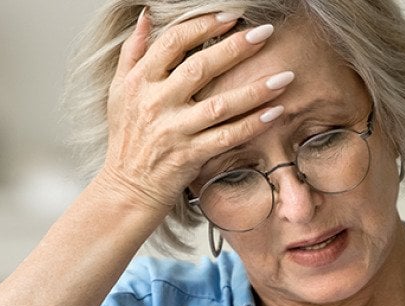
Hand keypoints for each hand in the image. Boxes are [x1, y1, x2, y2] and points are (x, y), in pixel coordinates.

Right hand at [99, 10, 293, 213]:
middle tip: (265, 32)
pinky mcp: (189, 156)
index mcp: (139, 82)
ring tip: (284, 76)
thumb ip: (133, 52)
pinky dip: (252, 124)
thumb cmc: (126, 139)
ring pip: (220, 104)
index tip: (230, 17)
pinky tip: (275, 112)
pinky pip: (227, 137)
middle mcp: (155, 103)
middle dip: (235, 48)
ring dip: (255, 89)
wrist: (125, 189)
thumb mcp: (119, 91)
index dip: (203, 25)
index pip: (173, 42)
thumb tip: (147, 17)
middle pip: (200, 67)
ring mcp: (174, 131)